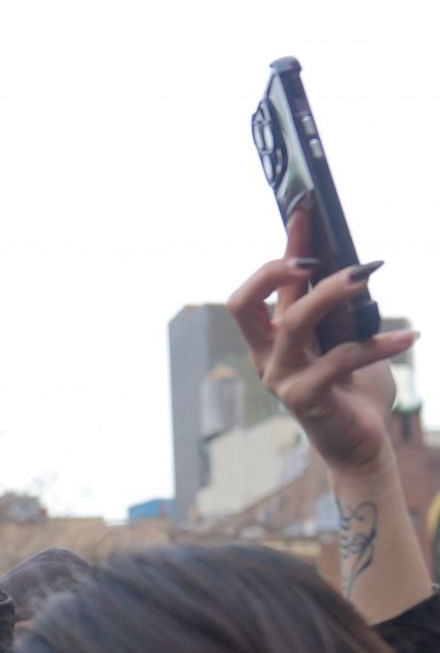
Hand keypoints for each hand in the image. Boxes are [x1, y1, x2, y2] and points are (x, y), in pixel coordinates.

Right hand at [227, 206, 414, 473]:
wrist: (362, 443)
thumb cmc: (356, 390)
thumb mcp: (348, 340)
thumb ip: (344, 313)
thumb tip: (357, 269)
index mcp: (273, 339)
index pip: (263, 287)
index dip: (283, 246)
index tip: (305, 208)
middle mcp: (267, 355)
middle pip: (244, 303)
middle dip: (275, 271)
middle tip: (318, 258)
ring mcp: (281, 377)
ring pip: (294, 322)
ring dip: (330, 293)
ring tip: (367, 276)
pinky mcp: (304, 398)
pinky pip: (340, 359)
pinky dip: (379, 343)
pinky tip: (409, 336)